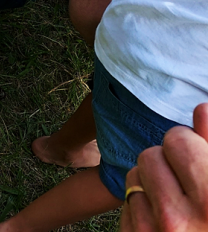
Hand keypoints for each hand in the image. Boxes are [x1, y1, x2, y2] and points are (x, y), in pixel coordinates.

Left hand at [121, 103, 207, 231]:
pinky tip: (164, 221)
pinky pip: (128, 202)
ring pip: (133, 176)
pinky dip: (142, 206)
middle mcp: (180, 218)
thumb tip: (202, 108)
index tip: (200, 161)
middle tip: (188, 185)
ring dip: (150, 182)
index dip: (188, 146)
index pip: (177, 139)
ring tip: (177, 202)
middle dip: (166, 162)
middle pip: (150, 154)